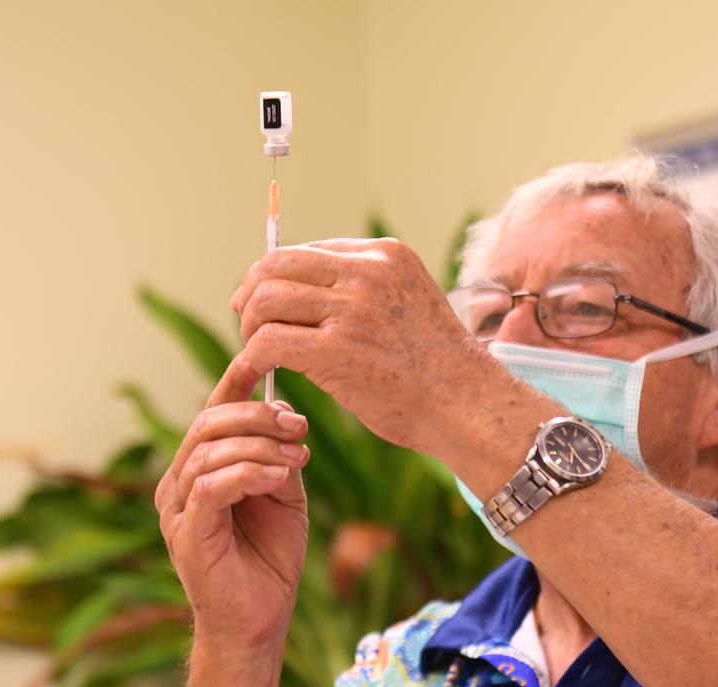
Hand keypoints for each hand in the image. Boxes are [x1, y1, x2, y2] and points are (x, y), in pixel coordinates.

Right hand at [155, 396, 309, 648]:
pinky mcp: (186, 534)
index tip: (267, 359)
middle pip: (208, 423)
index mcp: (201, 466)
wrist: (261, 617)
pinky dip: (247, 473)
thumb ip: (279, 453)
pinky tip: (276, 477)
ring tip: (297, 457)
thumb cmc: (270, 556)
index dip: (236, 380)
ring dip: (260, 446)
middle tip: (300, 426)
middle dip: (258, 415)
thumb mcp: (285, 491)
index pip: (212, 411)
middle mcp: (179, 482)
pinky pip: (210, 488)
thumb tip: (287, 411)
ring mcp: (177, 508)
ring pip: (210, 451)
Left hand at [221, 238, 514, 459]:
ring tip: (260, 356)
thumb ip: (366, 291)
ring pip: (264, 300)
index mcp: (386, 255)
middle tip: (249, 326)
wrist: (469, 405)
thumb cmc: (439, 368)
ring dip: (250, 330)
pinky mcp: (336, 349)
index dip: (275, 277)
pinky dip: (250, 361)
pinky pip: (266, 342)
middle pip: (275, 266)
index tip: (265, 303)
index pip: (306, 251)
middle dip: (251, 295)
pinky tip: (255, 377)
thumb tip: (305, 294)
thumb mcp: (409, 305)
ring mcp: (352, 309)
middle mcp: (367, 272)